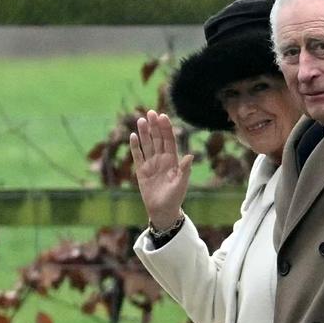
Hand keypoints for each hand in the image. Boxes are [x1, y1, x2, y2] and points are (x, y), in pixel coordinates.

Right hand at [129, 110, 193, 228]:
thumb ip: (185, 170)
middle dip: (155, 126)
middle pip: (157, 139)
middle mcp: (162, 159)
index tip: (163, 116)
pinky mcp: (141, 171)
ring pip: (147, 144)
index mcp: (173, 160)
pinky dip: (135, 146)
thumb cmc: (175, 197)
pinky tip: (133, 135)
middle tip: (150, 112)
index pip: (169, 140)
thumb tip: (190, 156)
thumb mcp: (181, 184)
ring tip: (141, 120)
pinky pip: (138, 156)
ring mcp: (151, 164)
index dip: (166, 129)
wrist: (163, 210)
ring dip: (144, 133)